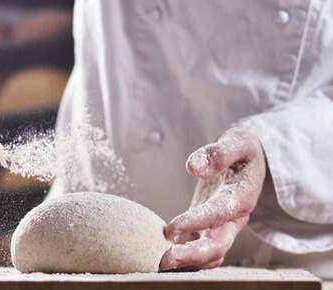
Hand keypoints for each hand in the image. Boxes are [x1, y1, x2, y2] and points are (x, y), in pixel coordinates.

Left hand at [160, 126, 265, 270]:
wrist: (252, 161)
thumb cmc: (244, 150)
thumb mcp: (238, 141)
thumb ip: (218, 153)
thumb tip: (193, 167)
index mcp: (241, 197)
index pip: (217, 214)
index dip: (195, 222)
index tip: (171, 228)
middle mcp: (234, 219)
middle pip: (217, 246)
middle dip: (192, 256)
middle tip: (164, 261)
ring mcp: (224, 228)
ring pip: (210, 254)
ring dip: (188, 262)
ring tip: (161, 264)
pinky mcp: (212, 230)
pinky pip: (202, 250)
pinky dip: (187, 258)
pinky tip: (164, 255)